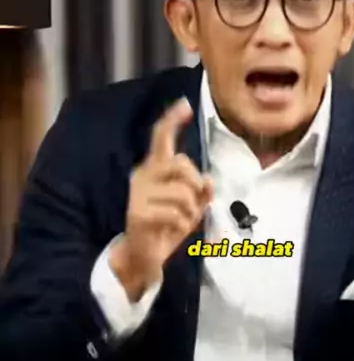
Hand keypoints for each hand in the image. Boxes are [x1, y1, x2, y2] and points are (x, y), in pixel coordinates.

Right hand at [110, 98, 212, 298]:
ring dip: (191, 211)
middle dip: (195, 183)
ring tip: (181, 222)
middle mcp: (144, 175)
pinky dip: (183, 225)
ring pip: (182, 192)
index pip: (160, 137)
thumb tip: (208, 180)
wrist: (144, 255)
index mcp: (156, 169)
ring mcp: (138, 193)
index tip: (185, 104)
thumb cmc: (167, 226)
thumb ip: (202, 191)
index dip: (173, 120)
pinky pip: (175, 213)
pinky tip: (172, 231)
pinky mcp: (138, 213)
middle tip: (194, 202)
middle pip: (180, 162)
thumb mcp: (191, 207)